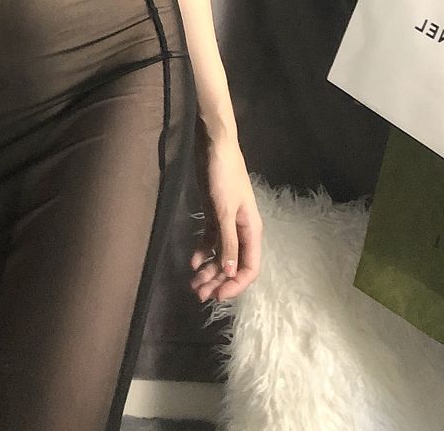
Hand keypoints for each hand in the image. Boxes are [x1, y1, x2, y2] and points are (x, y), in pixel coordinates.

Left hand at [188, 122, 261, 305]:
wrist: (214, 146)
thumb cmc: (223, 176)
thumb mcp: (225, 210)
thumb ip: (228, 242)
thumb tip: (231, 273)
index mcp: (251, 230)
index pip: (249, 267)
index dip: (235, 285)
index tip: (217, 296)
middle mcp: (241, 230)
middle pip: (233, 264)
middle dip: (218, 281)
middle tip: (199, 294)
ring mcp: (228, 222)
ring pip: (221, 255)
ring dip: (209, 270)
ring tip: (192, 283)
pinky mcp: (215, 214)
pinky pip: (211, 241)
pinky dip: (203, 252)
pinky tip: (192, 262)